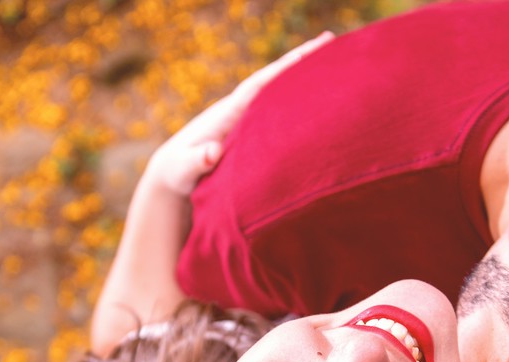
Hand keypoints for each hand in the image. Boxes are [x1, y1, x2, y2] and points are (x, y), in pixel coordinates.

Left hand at [146, 31, 334, 193]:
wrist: (173, 173)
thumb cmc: (177, 172)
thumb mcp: (183, 169)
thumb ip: (196, 161)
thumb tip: (212, 151)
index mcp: (227, 114)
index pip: (260, 86)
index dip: (284, 69)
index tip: (309, 52)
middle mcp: (240, 110)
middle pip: (275, 81)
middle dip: (301, 62)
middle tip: (332, 41)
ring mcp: (247, 119)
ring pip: (279, 94)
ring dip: (304, 78)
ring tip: (335, 59)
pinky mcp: (252, 131)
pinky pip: (280, 111)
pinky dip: (298, 100)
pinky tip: (319, 95)